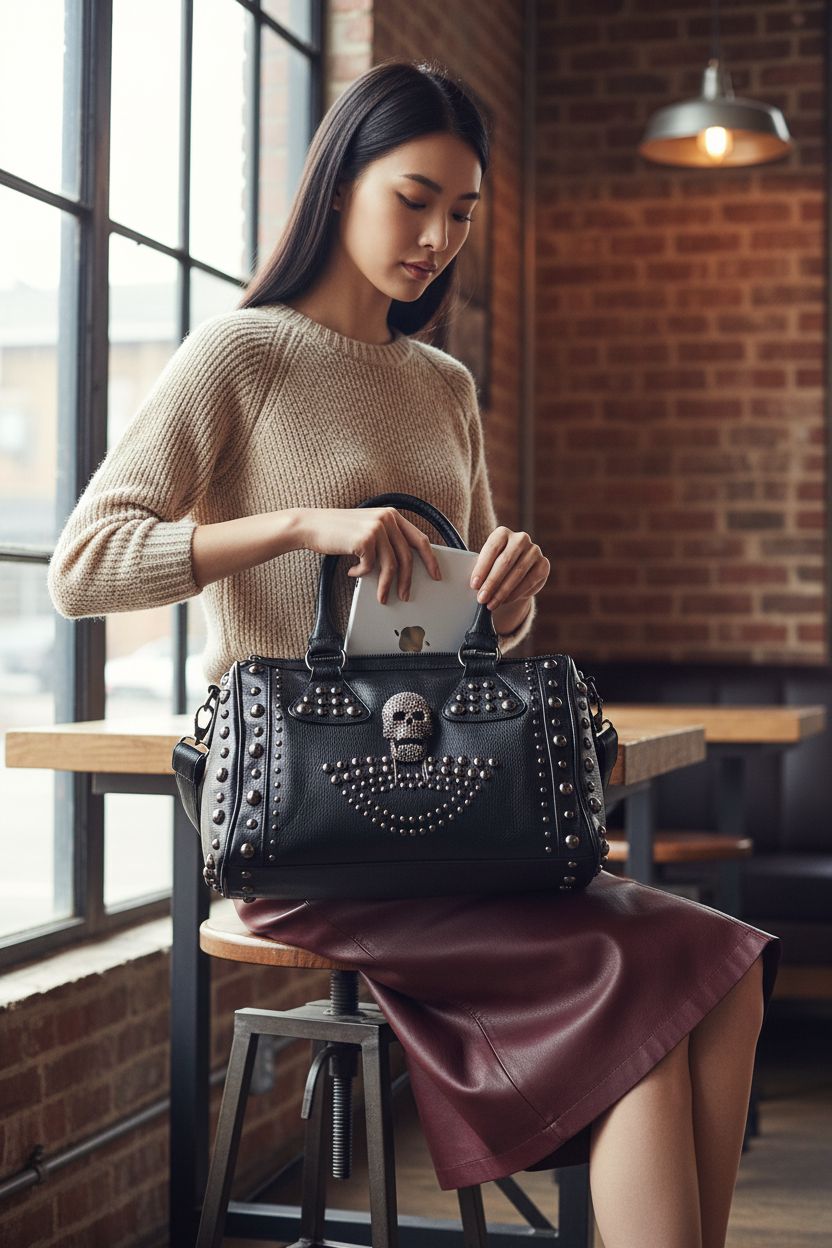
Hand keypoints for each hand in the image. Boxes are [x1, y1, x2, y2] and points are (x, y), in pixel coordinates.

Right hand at [296, 506, 441, 603]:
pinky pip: (370, 567)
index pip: (420, 539)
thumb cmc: (337, 530)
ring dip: (386, 585)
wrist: (311, 525)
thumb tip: (402, 565)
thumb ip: (385, 539)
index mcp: (392, 515)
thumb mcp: (367, 528)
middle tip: (405, 595)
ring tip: (381, 596)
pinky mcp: (364, 539)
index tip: (435, 574)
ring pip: (391, 565)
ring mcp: (376, 528)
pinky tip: (352, 572)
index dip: (430, 559)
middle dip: (407, 580)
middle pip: (407, 556)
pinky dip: (362, 574)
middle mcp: (387, 518)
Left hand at [469, 527, 549, 611]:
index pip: (492, 549)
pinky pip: (529, 581)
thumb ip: (481, 570)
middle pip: (505, 562)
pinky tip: (505, 601)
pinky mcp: (543, 564)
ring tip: (491, 604)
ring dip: (502, 591)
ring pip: (517, 573)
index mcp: (502, 533)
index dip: (482, 568)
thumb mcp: (486, 565)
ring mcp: (534, 550)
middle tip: (482, 598)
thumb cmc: (495, 567)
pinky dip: (515, 593)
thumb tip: (475, 586)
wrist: (516, 574)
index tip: (474, 585)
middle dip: (492, 583)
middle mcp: (520, 538)